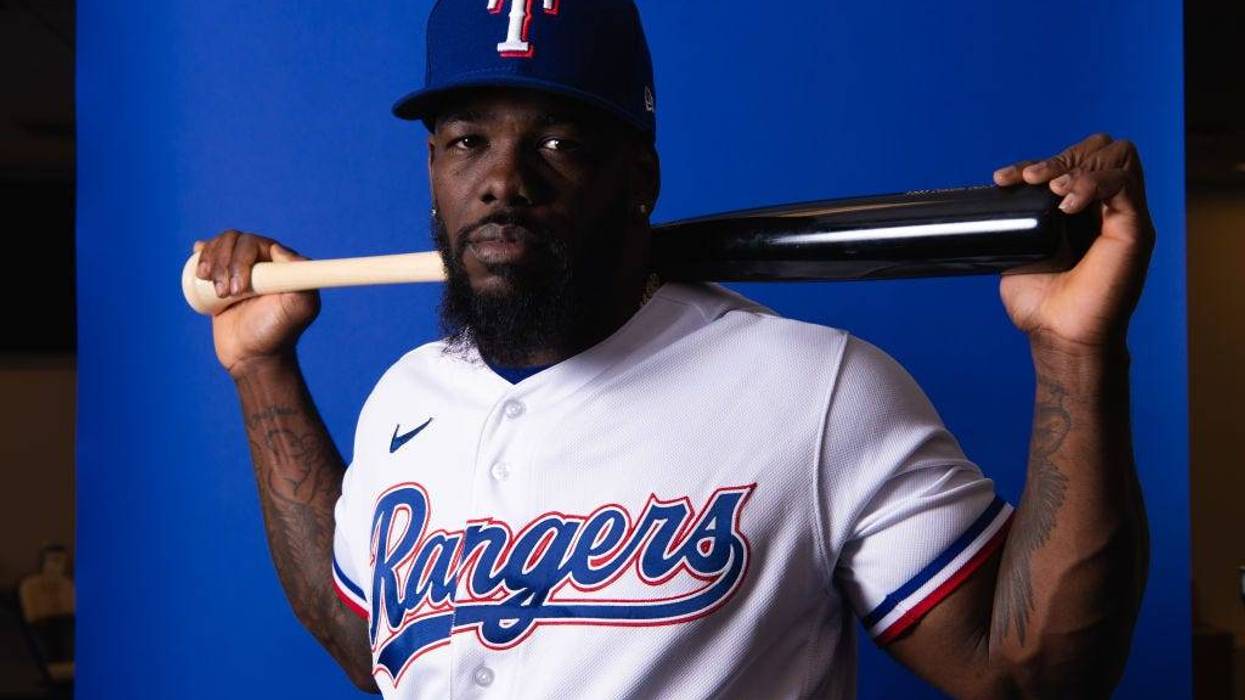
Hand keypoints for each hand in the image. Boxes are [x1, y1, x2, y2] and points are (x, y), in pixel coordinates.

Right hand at [193, 230, 319, 377]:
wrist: (253, 356)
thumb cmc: (277, 333)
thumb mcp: (298, 308)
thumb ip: (303, 279)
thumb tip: (279, 249)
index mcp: (282, 262)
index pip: (255, 242)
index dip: (240, 259)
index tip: (238, 289)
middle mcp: (264, 261)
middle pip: (234, 241)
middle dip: (224, 265)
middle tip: (226, 295)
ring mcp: (242, 268)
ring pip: (220, 246)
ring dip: (210, 262)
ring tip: (217, 293)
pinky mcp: (223, 278)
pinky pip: (210, 254)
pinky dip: (202, 254)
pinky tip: (199, 263)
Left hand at [993, 134, 1155, 353]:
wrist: (1058, 334)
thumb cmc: (1040, 303)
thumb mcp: (1018, 253)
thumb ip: (1016, 224)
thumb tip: (993, 200)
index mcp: (1078, 210)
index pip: (1067, 163)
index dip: (1035, 163)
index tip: (1002, 180)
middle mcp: (1104, 207)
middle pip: (1097, 149)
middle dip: (1058, 158)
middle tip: (1032, 181)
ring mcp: (1123, 215)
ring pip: (1116, 156)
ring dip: (1076, 166)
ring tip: (1051, 191)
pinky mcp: (1135, 228)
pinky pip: (1123, 183)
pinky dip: (1093, 184)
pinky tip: (1067, 204)